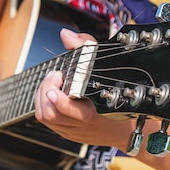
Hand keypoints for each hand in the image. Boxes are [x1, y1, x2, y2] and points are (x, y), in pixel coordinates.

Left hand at [34, 29, 125, 145]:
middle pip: (51, 114)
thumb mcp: (106, 67)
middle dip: (46, 90)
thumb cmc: (118, 95)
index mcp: (96, 112)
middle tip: (55, 75)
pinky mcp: (67, 133)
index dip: (59, 101)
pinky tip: (53, 93)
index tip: (54, 86)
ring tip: (53, 83)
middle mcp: (82, 125)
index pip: (71, 112)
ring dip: (42, 96)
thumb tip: (65, 35)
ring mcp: (73, 131)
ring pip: (46, 118)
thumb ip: (85, 47)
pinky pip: (47, 121)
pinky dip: (44, 104)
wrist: (127, 128)